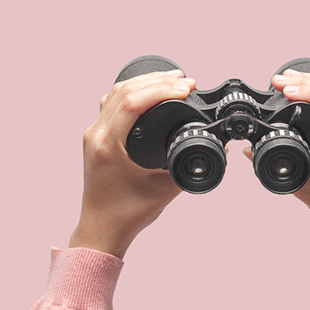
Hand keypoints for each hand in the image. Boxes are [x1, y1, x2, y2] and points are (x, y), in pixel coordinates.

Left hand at [69, 70, 197, 258]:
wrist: (102, 229)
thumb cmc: (128, 214)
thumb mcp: (165, 190)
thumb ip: (191, 166)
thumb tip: (216, 150)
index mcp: (108, 145)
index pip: (133, 102)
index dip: (162, 90)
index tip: (186, 89)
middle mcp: (96, 135)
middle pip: (123, 90)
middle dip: (157, 81)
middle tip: (184, 81)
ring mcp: (93, 135)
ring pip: (115, 93)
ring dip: (144, 82)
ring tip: (171, 80)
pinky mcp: (96, 138)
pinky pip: (110, 103)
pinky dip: (131, 92)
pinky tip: (148, 92)